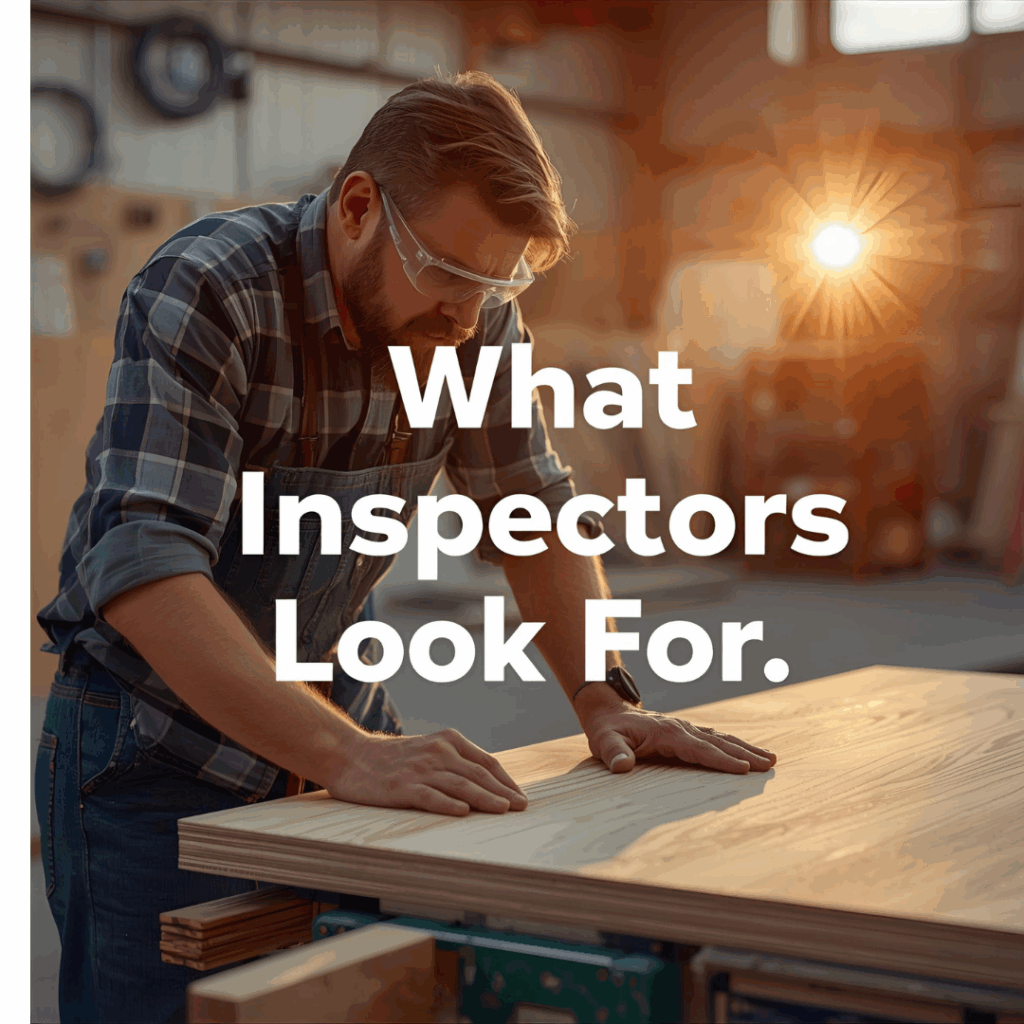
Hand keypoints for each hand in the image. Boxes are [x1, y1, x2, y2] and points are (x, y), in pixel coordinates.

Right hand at [324, 727, 528, 815]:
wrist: (351, 755)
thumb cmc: (393, 758)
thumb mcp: (429, 750)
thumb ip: (455, 761)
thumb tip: (487, 784)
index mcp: (448, 740)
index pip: (486, 761)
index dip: (506, 780)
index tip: (521, 796)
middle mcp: (438, 752)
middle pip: (478, 773)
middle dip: (503, 791)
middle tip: (522, 807)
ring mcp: (420, 769)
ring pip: (460, 784)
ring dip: (485, 798)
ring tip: (504, 810)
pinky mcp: (402, 787)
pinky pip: (429, 796)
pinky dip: (447, 803)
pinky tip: (463, 812)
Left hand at [582, 704, 776, 774]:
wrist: (607, 710)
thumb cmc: (606, 730)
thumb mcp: (604, 742)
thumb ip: (614, 754)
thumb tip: (622, 767)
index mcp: (666, 733)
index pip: (698, 749)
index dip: (721, 760)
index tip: (744, 769)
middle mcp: (681, 728)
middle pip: (718, 742)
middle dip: (745, 753)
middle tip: (770, 764)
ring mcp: (685, 728)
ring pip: (720, 738)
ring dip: (745, 747)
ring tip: (771, 758)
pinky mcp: (685, 732)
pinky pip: (714, 738)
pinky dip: (733, 745)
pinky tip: (748, 752)